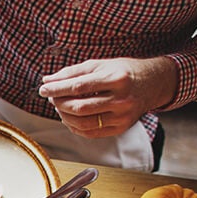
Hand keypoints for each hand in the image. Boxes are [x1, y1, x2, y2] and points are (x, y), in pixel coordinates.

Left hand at [38, 57, 177, 137]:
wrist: (152, 84)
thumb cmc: (123, 71)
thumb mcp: (100, 65)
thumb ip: (73, 72)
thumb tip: (47, 81)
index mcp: (117, 78)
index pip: (79, 86)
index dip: (58, 89)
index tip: (44, 89)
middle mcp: (122, 99)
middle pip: (79, 107)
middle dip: (59, 103)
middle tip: (52, 97)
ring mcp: (122, 116)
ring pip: (82, 123)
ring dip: (64, 116)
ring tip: (60, 106)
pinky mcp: (121, 128)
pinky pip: (90, 132)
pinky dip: (74, 126)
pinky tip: (70, 117)